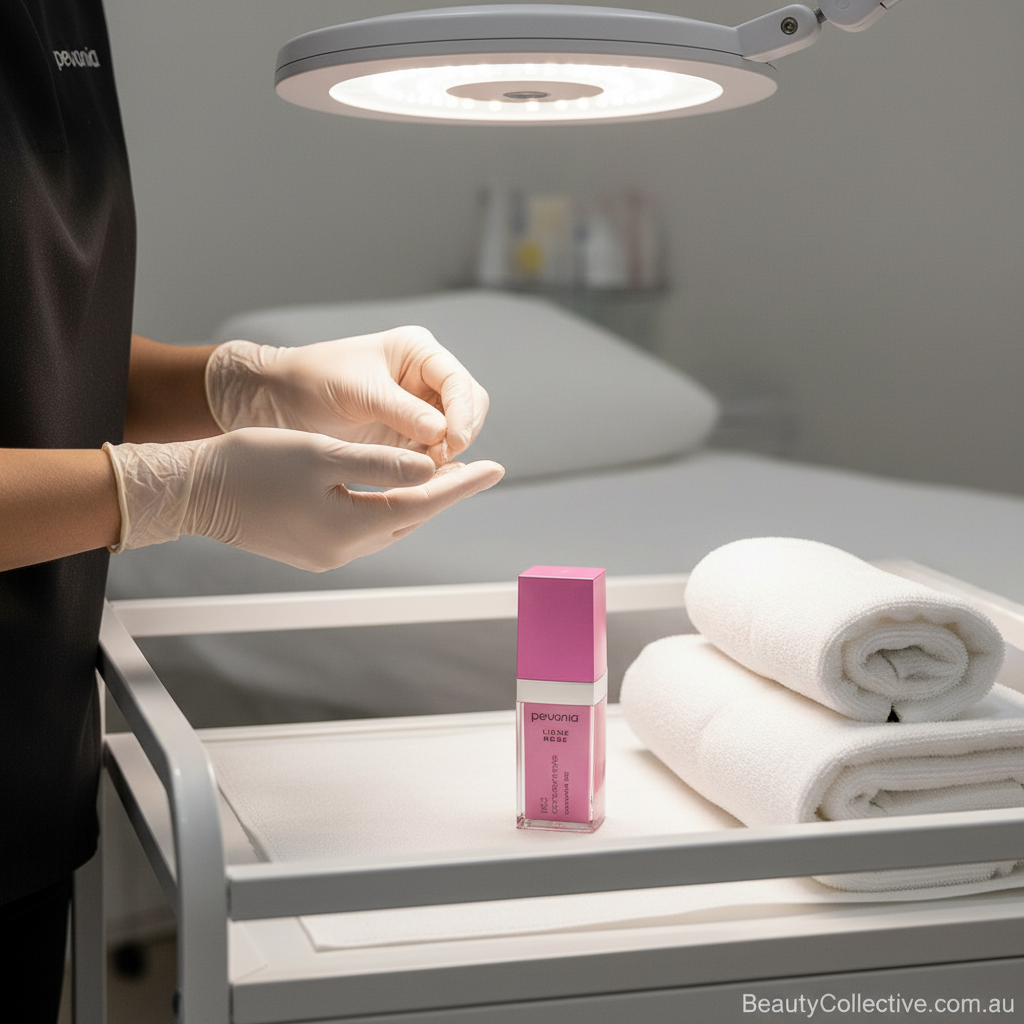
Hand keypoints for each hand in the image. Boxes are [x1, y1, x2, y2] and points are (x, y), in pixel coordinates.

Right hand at [104, 428, 503, 570]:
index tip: (496, 467)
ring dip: (416, 500)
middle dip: (444, 493)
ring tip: (444, 474)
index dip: (462, 484)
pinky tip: (395, 489)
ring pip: (389, 525)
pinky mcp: (312, 551)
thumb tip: (430, 468)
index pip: (423, 504)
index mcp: (351, 529)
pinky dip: (386, 508)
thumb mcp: (323, 454)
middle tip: (476, 467)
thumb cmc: (252, 464)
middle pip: (410, 518)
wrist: (193, 491)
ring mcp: (326, 555)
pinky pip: (364, 529)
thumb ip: (381, 464)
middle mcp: (344, 551)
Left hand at [205, 327, 488, 464]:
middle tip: (441, 460)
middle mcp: (425, 378)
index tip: (452, 441)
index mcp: (418, 352)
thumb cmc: (312, 382)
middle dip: (461, 434)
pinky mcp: (408, 437)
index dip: (463, 413)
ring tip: (427, 469)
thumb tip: (443, 433)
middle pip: (469, 408)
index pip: (459, 383)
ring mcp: (419, 408)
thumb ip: (402, 411)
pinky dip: (434, 465)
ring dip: (449, 453)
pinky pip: (435, 452)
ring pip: (457, 433)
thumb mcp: (359, 392)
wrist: (277, 403)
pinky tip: (420, 477)